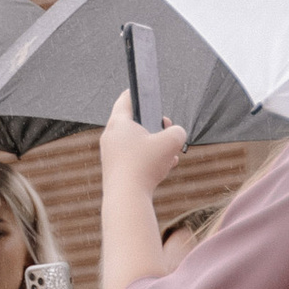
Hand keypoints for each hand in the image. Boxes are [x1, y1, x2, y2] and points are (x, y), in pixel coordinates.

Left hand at [98, 87, 186, 201]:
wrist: (126, 198)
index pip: (126, 100)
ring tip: (169, 153)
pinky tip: (165, 167)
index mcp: (119, 123)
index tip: (143, 91)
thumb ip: (178, 132)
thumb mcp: (171, 141)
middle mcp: (110, 137)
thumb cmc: (145, 166)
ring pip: (136, 143)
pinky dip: (149, 160)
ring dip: (154, 146)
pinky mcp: (115, 170)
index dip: (137, 93)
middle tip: (166, 129)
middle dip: (153, 126)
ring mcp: (110, 154)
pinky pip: (134, 159)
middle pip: (133, 123)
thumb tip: (175, 134)